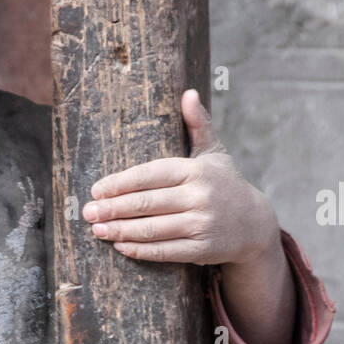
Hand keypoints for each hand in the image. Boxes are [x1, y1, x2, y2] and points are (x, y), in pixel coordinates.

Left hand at [81, 89, 278, 266]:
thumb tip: (187, 93)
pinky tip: (120, 246)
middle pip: (146, 203)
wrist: (255, 224)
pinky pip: (165, 251)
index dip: (120, 183)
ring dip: (120, 230)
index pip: (150, 175)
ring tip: (97, 230)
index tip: (97, 190)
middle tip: (88, 212)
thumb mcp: (213, 153)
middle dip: (113, 208)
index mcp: (196, 170)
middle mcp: (199, 197)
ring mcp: (201, 224)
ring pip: (152, 229)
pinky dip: (140, 250)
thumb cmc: (224, 184)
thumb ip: (198, 125)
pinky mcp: (202, 250)